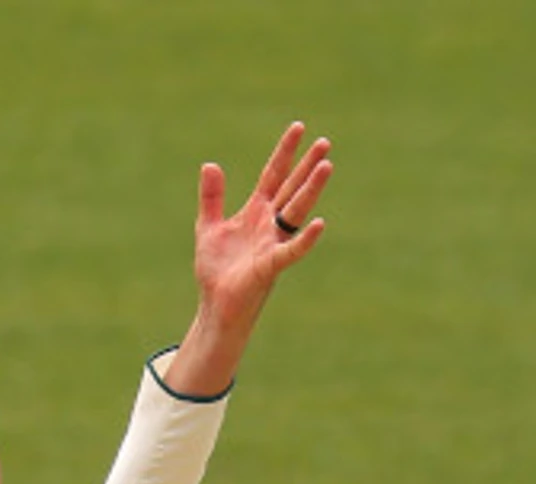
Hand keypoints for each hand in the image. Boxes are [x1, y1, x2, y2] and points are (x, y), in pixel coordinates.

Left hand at [158, 123, 335, 398]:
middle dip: (307, 165)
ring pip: (296, 210)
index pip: (273, 175)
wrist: (215, 304)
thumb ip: (212, 197)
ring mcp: (272, 242)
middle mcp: (269, 224)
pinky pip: (291, 250)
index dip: (285, 152)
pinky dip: (304, 238)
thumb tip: (211, 164)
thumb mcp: (208, 226)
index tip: (298, 127)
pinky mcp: (270, 265)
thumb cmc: (217, 270)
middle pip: (291, 187)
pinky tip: (319, 223)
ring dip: (311, 189)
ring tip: (327, 166)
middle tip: (325, 142)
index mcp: (255, 211)